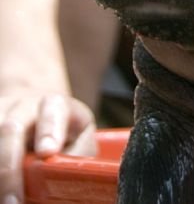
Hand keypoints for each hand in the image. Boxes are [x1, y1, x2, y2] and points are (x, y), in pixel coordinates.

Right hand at [0, 89, 95, 203]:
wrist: (36, 111)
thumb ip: (74, 159)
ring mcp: (0, 111)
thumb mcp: (79, 141)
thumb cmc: (64, 134)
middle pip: (12, 127)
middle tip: (12, 202)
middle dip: (9, 166)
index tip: (46, 152)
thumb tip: (65, 183)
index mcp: (57, 105)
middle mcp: (24, 105)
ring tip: (2, 197)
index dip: (49, 129)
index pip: (54, 108)